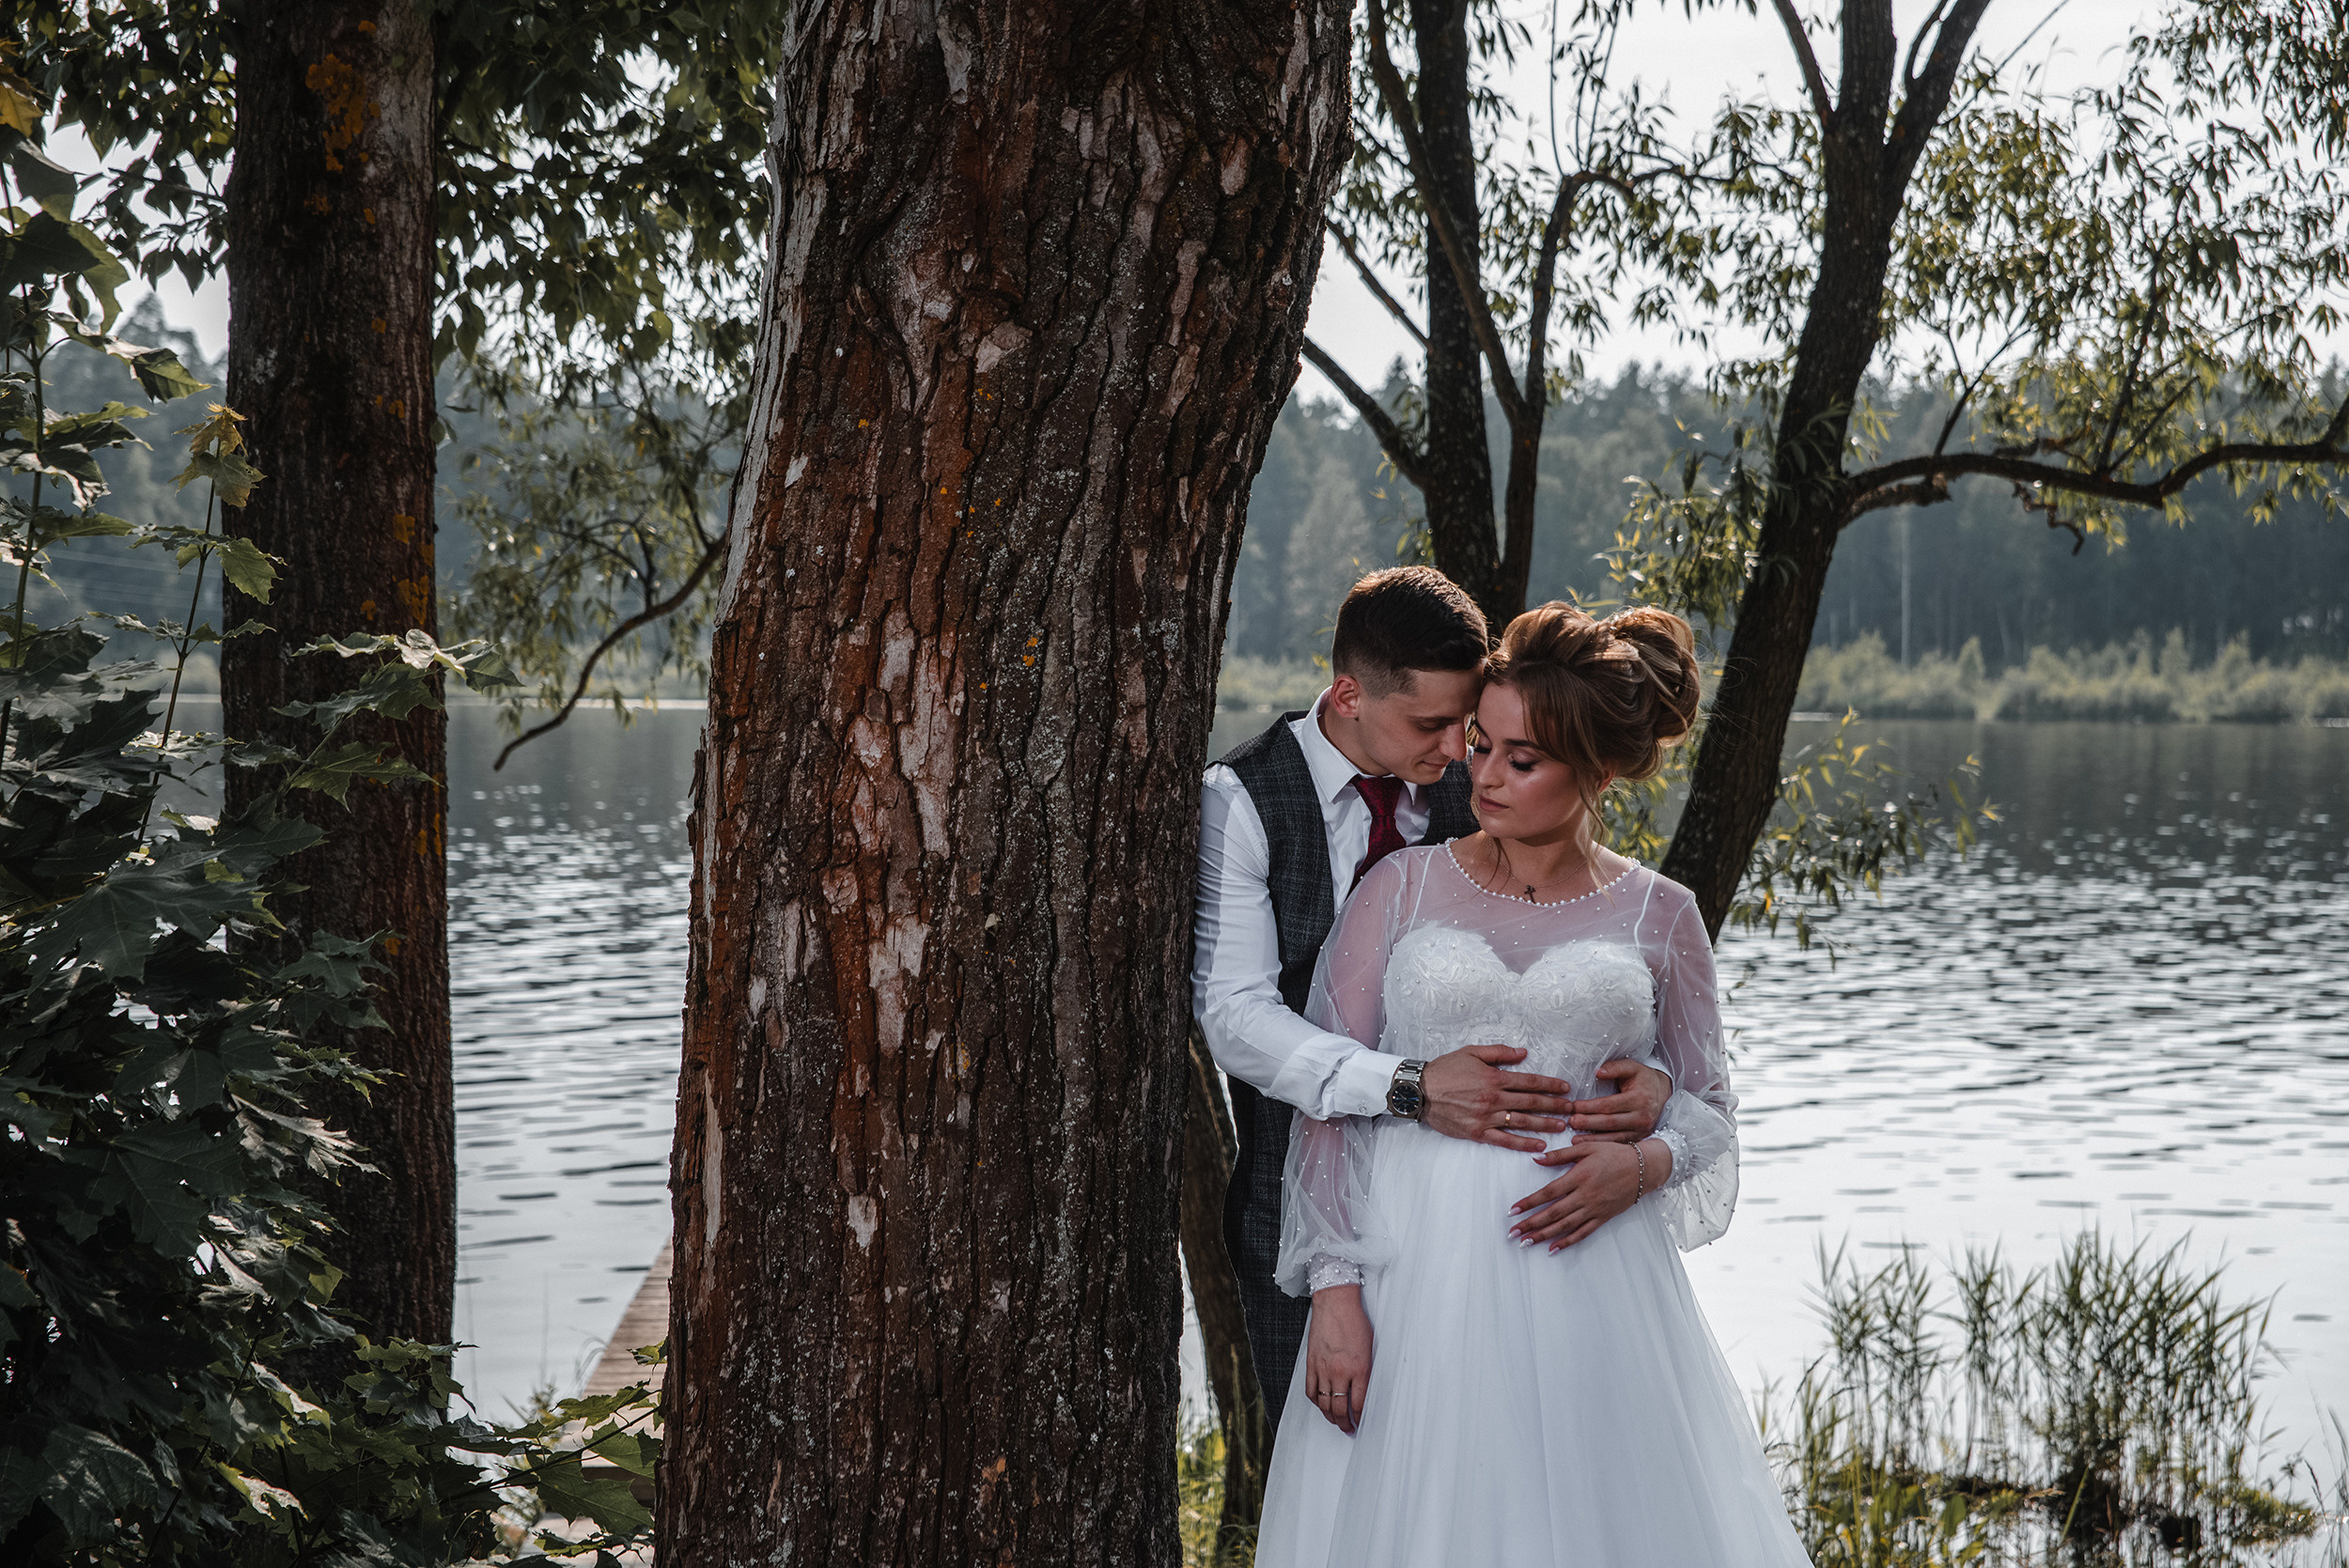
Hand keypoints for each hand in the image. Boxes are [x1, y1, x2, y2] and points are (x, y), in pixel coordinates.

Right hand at [1305, 1284, 1373, 1434]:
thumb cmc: (1355, 1321)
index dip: (1359, 1418)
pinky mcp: (1311, 1363)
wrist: (1335, 1302)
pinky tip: (1321, 1404)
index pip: (1359, 1404)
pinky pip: (1311, 1390)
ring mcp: (1323, 1368)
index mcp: (1359, 1368)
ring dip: (1329, 1416)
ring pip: (1324, 1403)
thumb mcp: (1370, 1347)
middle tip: (1348, 1428)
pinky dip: (1315, 1401)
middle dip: (1345, 1423)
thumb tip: (1366, 1391)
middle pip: (1339, 1408)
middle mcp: (1340, 1371)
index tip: (1361, 1423)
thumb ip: (1368, 1371)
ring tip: (1335, 1421)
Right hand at [1419, 1044, 1572, 1152]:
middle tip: (1572, 1109)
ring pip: (1523, 1122)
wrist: (1419, 1091)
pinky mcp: (1478, 1132)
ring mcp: (1486, 1117)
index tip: (1565, 1088)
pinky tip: (1539, 1146)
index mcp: (1494, 1077)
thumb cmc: (1444, 1070)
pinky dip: (1523, 1144)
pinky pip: (1505, 1140)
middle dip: (1555, 1106)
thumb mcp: (1472, 1052)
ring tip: (1562, 1126)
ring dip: (1545, 1125)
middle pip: (1531, 1103)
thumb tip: (1523, 1053)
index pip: (1530, 1082)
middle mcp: (1494, 1098)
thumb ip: (1499, 1053)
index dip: (1550, 1085)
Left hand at [1509, 1137, 1671, 1250]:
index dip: (1529, 1203)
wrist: (1643, 1168)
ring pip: (1565, 1227)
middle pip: (1553, 1214)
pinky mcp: (1603, 1217)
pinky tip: (1553, 1248)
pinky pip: (1583, 1233)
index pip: (1548, 1193)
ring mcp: (1594, 1209)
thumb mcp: (1587, 1148)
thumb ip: (1560, 1155)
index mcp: (1579, 1177)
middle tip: (1512, 1233)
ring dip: (1544, 1236)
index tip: (1512, 1211)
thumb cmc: (1614, 1154)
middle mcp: (1585, 1196)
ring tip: (1526, 1242)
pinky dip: (1567, 1242)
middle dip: (1531, 1224)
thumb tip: (1536, 1158)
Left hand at [1566, 1059, 1670, 1142]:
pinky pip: (1619, 1144)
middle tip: (1570, 1122)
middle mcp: (1642, 1117)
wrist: (1663, 1093)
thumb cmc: (1643, 1079)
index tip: (1574, 1106)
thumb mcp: (1632, 1067)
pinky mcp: (1639, 1138)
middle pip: (1610, 1122)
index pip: (1609, 1104)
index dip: (1589, 1106)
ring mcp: (1641, 1130)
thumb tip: (1597, 1072)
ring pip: (1614, 1137)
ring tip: (1575, 1138)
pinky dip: (1603, 1146)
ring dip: (1593, 1139)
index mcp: (1640, 1098)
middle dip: (1588, 1123)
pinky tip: (1589, 1147)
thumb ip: (1615, 1067)